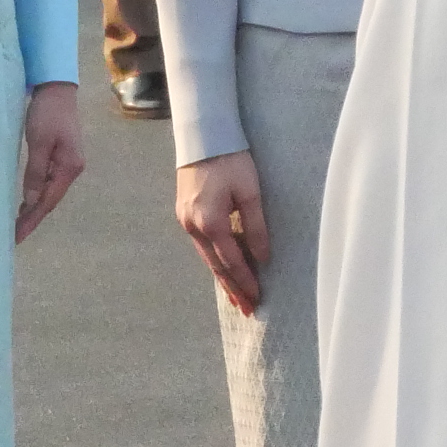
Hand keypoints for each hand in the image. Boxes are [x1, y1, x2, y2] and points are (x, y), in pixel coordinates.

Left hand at [16, 82, 84, 243]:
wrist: (57, 91)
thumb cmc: (47, 114)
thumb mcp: (38, 142)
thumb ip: (35, 172)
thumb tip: (32, 201)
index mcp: (69, 167)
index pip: (48, 201)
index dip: (33, 220)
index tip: (18, 237)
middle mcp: (72, 169)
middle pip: (51, 200)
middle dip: (33, 218)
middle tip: (14, 236)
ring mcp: (68, 163)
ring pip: (50, 192)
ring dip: (35, 208)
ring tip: (18, 224)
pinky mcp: (61, 157)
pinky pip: (48, 182)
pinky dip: (37, 195)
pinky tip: (27, 201)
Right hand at [176, 150, 270, 313]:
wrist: (203, 138)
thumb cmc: (231, 160)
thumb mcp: (250, 192)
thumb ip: (256, 226)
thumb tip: (263, 256)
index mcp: (210, 222)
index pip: (231, 261)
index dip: (245, 281)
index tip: (258, 297)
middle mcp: (193, 226)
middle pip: (216, 265)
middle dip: (233, 288)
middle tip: (247, 309)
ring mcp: (185, 221)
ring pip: (207, 257)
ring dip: (223, 277)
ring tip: (236, 297)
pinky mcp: (184, 214)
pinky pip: (202, 245)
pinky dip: (214, 260)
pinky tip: (222, 268)